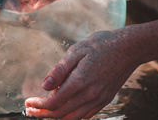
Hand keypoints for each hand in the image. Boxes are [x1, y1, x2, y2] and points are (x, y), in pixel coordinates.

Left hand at [24, 30, 139, 118]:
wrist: (129, 48)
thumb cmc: (101, 45)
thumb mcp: (76, 51)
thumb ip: (59, 70)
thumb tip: (44, 86)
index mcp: (80, 81)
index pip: (54, 102)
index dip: (38, 105)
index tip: (27, 102)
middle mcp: (90, 95)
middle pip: (61, 114)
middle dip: (43, 114)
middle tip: (30, 110)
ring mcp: (99, 99)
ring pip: (73, 118)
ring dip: (56, 117)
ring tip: (43, 112)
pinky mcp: (105, 99)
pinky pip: (85, 115)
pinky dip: (71, 116)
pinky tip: (63, 109)